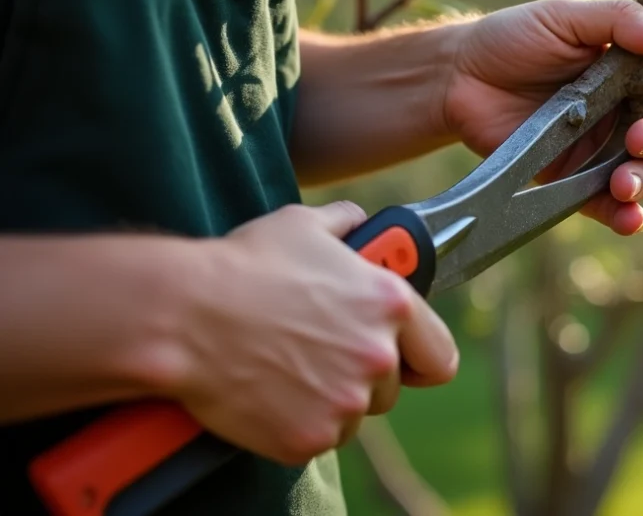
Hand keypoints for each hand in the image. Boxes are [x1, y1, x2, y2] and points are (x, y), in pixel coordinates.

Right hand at [172, 202, 457, 464]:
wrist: (185, 316)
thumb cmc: (244, 265)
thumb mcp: (304, 225)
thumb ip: (348, 223)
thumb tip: (360, 221)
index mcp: (390, 305)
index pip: (440, 356)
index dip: (422, 357)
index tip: (406, 358)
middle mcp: (377, 357)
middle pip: (391, 388)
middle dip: (362, 375)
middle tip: (321, 354)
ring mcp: (345, 403)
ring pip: (353, 414)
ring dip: (331, 400)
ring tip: (287, 368)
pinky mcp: (309, 438)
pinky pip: (317, 438)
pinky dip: (297, 423)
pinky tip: (269, 392)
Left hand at [445, 0, 642, 235]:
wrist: (458, 77)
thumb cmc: (514, 38)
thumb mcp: (567, 18)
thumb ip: (621, 23)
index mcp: (629, 75)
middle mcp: (620, 114)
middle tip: (636, 140)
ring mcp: (596, 151)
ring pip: (642, 175)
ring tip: (623, 182)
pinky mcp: (569, 181)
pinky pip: (604, 204)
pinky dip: (623, 215)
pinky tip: (628, 218)